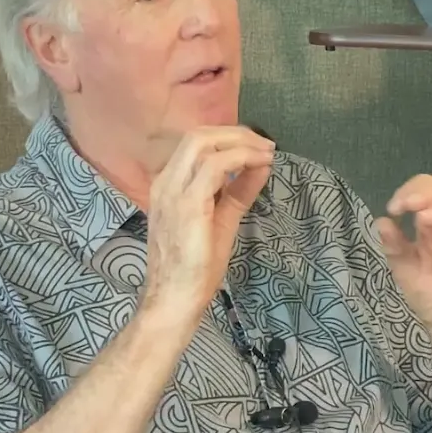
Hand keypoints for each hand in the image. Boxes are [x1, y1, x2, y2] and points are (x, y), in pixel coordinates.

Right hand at [143, 127, 274, 313]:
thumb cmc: (194, 267)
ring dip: (240, 141)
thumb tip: (262, 164)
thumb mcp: (222, 219)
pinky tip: (260, 163)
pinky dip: (241, 157)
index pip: (195, 144)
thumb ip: (239, 191)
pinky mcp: (187, 204)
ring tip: (266, 151)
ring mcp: (173, 191)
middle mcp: (166, 182)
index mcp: (168, 184)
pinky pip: (214, 166)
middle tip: (264, 144)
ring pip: (202, 142)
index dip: (228, 137)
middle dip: (235, 133)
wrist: (175, 299)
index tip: (257, 145)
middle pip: (197, 135)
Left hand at [375, 174, 431, 356]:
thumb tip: (380, 220)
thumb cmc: (431, 299)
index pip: (425, 189)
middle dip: (429, 189)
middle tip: (412, 205)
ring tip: (427, 219)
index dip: (410, 190)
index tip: (395, 207)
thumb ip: (394, 247)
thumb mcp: (405, 272)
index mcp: (428, 225)